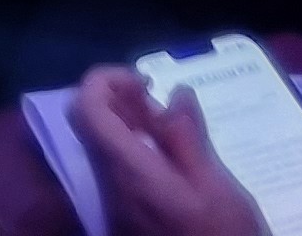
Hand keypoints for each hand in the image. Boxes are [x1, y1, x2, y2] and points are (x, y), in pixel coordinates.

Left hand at [68, 71, 301, 235]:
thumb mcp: (216, 189)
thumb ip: (188, 137)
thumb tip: (175, 92)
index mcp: (125, 171)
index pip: (85, 106)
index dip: (107, 80)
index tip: (147, 83)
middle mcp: (108, 188)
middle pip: (89, 126)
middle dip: (120, 102)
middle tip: (163, 108)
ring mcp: (113, 210)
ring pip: (102, 151)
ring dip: (130, 130)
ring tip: (175, 134)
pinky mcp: (124, 226)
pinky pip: (117, 177)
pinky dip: (136, 157)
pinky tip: (173, 166)